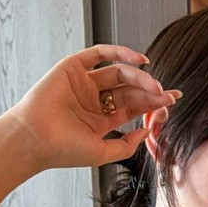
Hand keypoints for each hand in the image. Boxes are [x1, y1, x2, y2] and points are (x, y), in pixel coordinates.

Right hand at [4, 44, 181, 172]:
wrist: (35, 139)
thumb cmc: (64, 150)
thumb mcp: (103, 153)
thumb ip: (126, 145)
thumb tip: (148, 131)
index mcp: (101, 119)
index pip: (133, 108)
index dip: (153, 104)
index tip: (172, 103)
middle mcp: (94, 100)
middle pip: (130, 91)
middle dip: (151, 91)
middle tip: (169, 94)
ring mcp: (85, 82)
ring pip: (119, 73)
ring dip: (140, 78)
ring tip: (155, 86)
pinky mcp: (74, 67)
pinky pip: (100, 54)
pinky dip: (120, 53)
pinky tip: (140, 61)